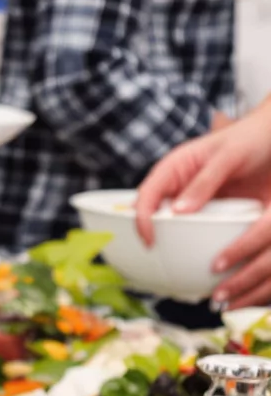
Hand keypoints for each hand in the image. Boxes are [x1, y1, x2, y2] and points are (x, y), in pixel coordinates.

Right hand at [135, 100, 270, 242]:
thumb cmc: (252, 137)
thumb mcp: (229, 156)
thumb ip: (205, 181)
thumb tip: (177, 211)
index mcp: (175, 166)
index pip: (146, 195)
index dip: (142, 219)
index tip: (151, 240)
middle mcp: (179, 184)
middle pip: (153, 213)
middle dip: (151, 233)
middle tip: (160, 254)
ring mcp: (192, 198)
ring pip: (171, 223)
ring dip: (173, 239)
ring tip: (177, 258)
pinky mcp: (208, 209)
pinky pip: (195, 227)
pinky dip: (194, 239)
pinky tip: (199, 250)